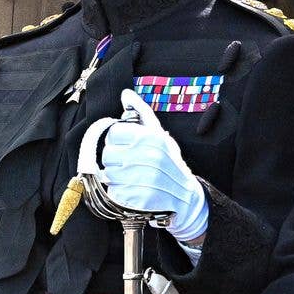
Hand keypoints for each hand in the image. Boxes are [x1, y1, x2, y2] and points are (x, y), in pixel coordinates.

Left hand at [80, 88, 208, 245]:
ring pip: (108, 174)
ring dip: (115, 178)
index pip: (113, 133)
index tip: (125, 146)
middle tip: (128, 164)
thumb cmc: (170, 163)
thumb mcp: (159, 135)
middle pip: (107, 154)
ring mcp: (144, 179)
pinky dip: (119, 193)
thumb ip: (141, 113)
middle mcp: (147, 156)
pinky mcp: (140, 199)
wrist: (186, 196)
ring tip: (131, 178)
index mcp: (151, 137)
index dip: (116, 141)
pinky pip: (114, 192)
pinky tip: (132, 190)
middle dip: (114, 160)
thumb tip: (126, 94)